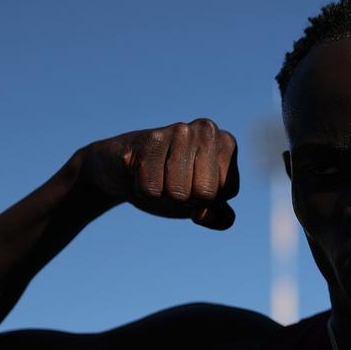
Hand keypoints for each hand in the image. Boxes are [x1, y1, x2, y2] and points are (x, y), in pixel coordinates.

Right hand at [78, 118, 238, 229]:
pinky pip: (153, 189)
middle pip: (206, 193)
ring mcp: (179, 131)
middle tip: (173, 182)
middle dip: (187, 198)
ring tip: (157, 176)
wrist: (123, 172)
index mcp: (227, 143)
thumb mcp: (202, 206)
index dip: (207, 198)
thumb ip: (221, 219)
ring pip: (179, 192)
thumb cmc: (169, 186)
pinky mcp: (150, 139)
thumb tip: (202, 213)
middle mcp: (207, 130)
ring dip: (163, 195)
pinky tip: (140, 173)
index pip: (227, 191)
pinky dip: (143, 191)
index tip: (192, 183)